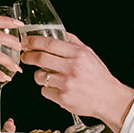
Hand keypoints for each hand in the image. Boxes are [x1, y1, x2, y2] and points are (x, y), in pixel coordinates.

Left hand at [19, 31, 133, 131]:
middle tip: (26, 57)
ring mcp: (66, 83)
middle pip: (40, 58)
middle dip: (28, 57)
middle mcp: (71, 68)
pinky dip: (48, 89)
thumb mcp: (89, 54)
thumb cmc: (98, 77)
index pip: (49, 43)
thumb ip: (73, 42)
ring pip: (40, 76)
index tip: (26, 42)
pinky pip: (45, 91)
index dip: (33, 42)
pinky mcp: (62, 98)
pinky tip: (58, 88)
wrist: (108, 98)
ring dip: (40, 75)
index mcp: (77, 54)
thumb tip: (58, 33)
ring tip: (49, 76)